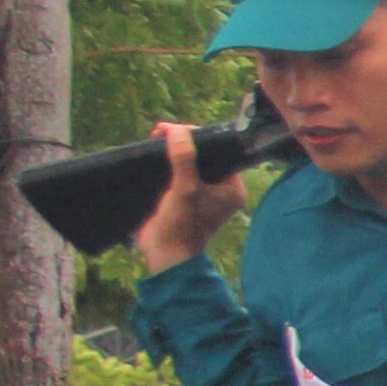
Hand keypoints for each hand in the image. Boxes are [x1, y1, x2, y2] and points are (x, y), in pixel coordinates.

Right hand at [132, 123, 251, 273]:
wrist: (165, 256)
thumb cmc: (181, 225)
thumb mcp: (185, 189)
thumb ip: (184, 158)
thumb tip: (176, 130)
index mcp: (232, 188)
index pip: (219, 151)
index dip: (198, 136)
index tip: (175, 129)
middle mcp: (221, 189)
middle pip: (204, 155)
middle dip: (183, 141)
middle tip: (161, 132)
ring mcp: (203, 194)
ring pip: (190, 162)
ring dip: (173, 150)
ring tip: (156, 138)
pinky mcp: (185, 197)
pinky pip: (179, 172)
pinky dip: (168, 163)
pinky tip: (154, 153)